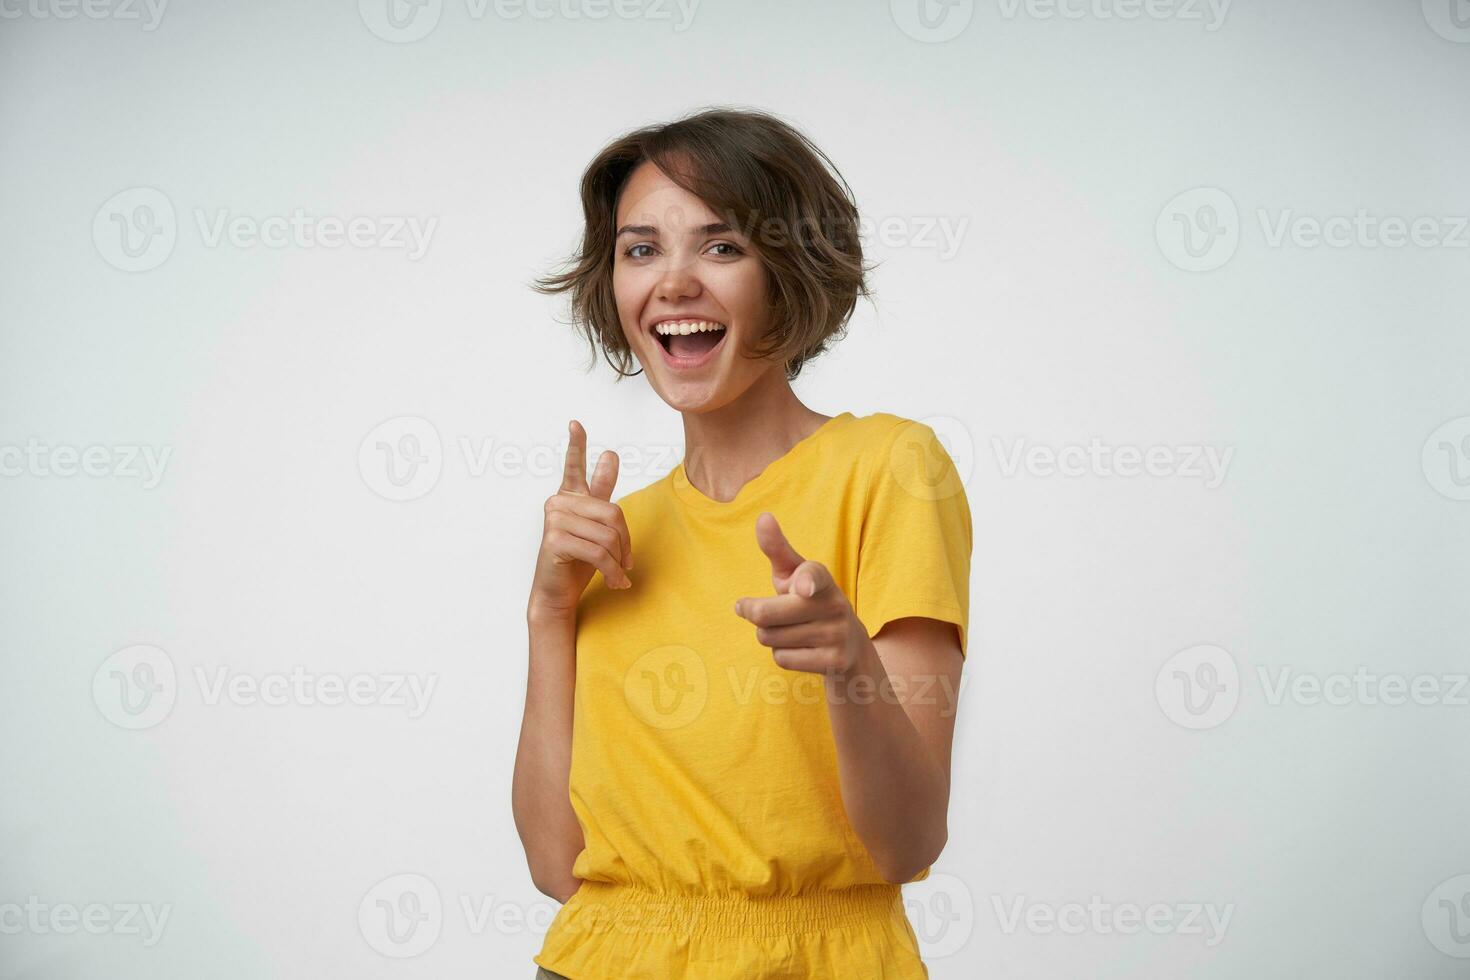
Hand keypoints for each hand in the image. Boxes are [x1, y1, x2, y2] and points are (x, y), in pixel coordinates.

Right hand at [528, 419, 632, 618]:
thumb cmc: (578, 562)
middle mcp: (559, 502)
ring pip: (607, 535)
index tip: (575, 424)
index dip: (577, 444)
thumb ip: (602, 495)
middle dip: (625, 542)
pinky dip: (611, 571)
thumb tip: (610, 455)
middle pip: (613, 512)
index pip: (574, 465)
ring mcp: (554, 519)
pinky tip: (614, 582)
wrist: (558, 594)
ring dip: (618, 561)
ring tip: (617, 575)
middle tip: (627, 563)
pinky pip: (598, 552)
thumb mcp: (597, 528)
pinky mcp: (555, 540)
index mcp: (570, 497)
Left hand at [733, 511, 868, 674]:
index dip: (805, 581)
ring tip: (789, 630)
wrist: (850, 646)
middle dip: (753, 614)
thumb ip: (777, 549)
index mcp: (821, 578)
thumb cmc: (809, 600)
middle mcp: (834, 604)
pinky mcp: (834, 661)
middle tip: (750, 610)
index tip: (802, 588)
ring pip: (770, 638)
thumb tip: (763, 516)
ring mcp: (836, 635)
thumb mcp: (794, 575)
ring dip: (769, 636)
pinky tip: (800, 649)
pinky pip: (782, 659)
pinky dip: (782, 655)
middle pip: (766, 615)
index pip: (812, 576)